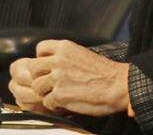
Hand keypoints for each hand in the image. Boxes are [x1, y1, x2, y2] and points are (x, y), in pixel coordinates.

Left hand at [12, 40, 130, 116]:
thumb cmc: (106, 73)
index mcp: (65, 48)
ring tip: (57, 95)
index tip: (48, 66)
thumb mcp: (83, 54)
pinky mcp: (60, 94)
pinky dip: (54, 105)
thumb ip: (66, 57)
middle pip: (33, 68)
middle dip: (39, 77)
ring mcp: (58, 77)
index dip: (41, 59)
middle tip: (49, 84)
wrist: (119, 85)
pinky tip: (64, 103)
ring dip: (45, 92)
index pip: (40, 48)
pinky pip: (46, 101)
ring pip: (36, 86)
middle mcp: (59, 60)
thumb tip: (53, 64)